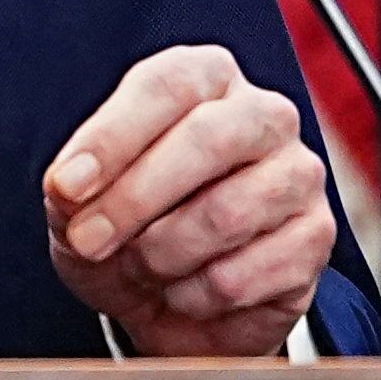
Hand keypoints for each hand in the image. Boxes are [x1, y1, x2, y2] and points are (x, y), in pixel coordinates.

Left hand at [45, 45, 334, 357]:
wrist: (171, 302)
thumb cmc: (129, 229)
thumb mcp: (81, 203)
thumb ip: (71, 188)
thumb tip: (70, 190)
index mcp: (207, 78)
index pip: (167, 87)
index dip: (112, 138)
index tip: (66, 188)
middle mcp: (264, 115)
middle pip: (208, 140)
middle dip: (135, 198)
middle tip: (88, 240)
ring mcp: (298, 176)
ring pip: (227, 214)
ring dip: (161, 255)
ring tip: (141, 267)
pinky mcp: (314, 240)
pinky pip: (243, 275)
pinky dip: (193, 296)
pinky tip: (183, 292)